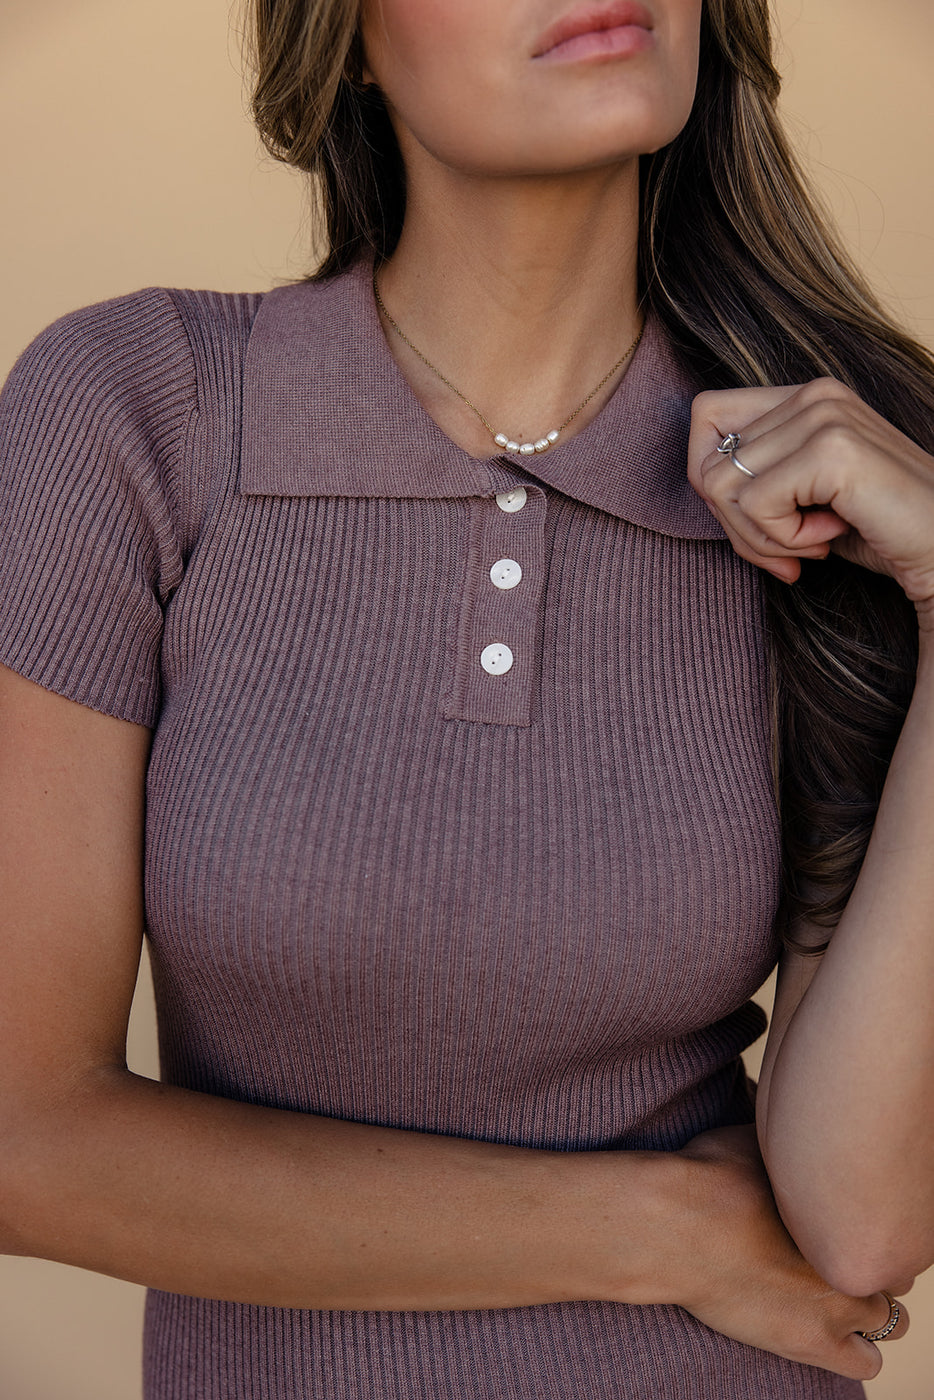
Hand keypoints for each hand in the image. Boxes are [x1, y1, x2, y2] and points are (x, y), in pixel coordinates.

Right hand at [671, 1126, 909, 1380]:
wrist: (674, 1227)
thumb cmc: (707, 1175)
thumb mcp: (756, 1138)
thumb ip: (787, 1142)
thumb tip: (786, 1108)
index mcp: (847, 1207)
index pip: (893, 1220)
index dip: (865, 1221)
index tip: (842, 1219)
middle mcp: (855, 1255)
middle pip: (894, 1270)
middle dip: (870, 1262)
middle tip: (832, 1254)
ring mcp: (839, 1304)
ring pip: (892, 1318)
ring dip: (869, 1307)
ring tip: (831, 1293)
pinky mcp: (813, 1343)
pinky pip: (867, 1362)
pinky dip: (854, 1347)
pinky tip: (823, 1326)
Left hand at [688, 379, 933, 626]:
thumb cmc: (877, 531)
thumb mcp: (803, 498)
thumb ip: (755, 478)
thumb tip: (702, 481)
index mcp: (807, 395)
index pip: (704, 416)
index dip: (712, 480)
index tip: (757, 520)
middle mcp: (815, 393)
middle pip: (707, 462)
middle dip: (737, 525)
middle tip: (787, 549)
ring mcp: (825, 415)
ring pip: (721, 486)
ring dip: (760, 537)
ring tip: (809, 543)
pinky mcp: (832, 450)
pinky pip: (755, 505)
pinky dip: (783, 540)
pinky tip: (828, 537)